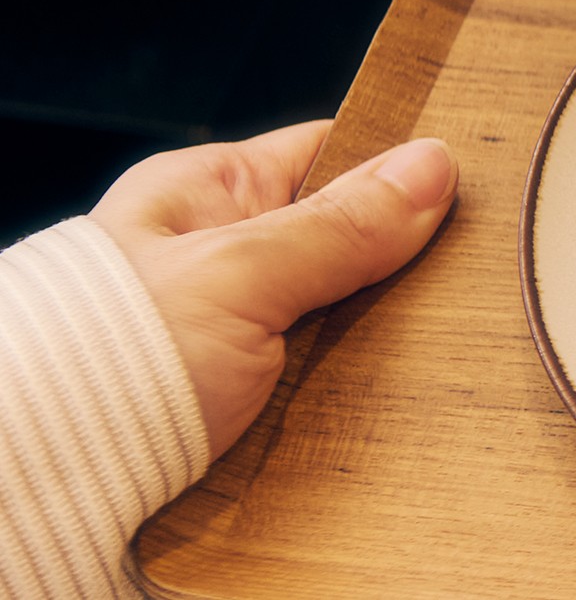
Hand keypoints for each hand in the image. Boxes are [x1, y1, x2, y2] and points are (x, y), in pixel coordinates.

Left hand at [91, 121, 456, 457]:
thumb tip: (433, 164)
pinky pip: (333, 375)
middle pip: (348, 239)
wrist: (47, 485)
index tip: (467, 185)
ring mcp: (239, 329)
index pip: (328, 152)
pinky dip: (367, 384)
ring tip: (441, 337)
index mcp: (206, 194)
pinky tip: (402, 386)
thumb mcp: (239, 272)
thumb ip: (340, 222)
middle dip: (402, 261)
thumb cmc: (104, 358)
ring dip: (388, 331)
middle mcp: (222, 255)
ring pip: (348, 312)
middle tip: (464, 274)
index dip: (398, 166)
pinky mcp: (253, 399)